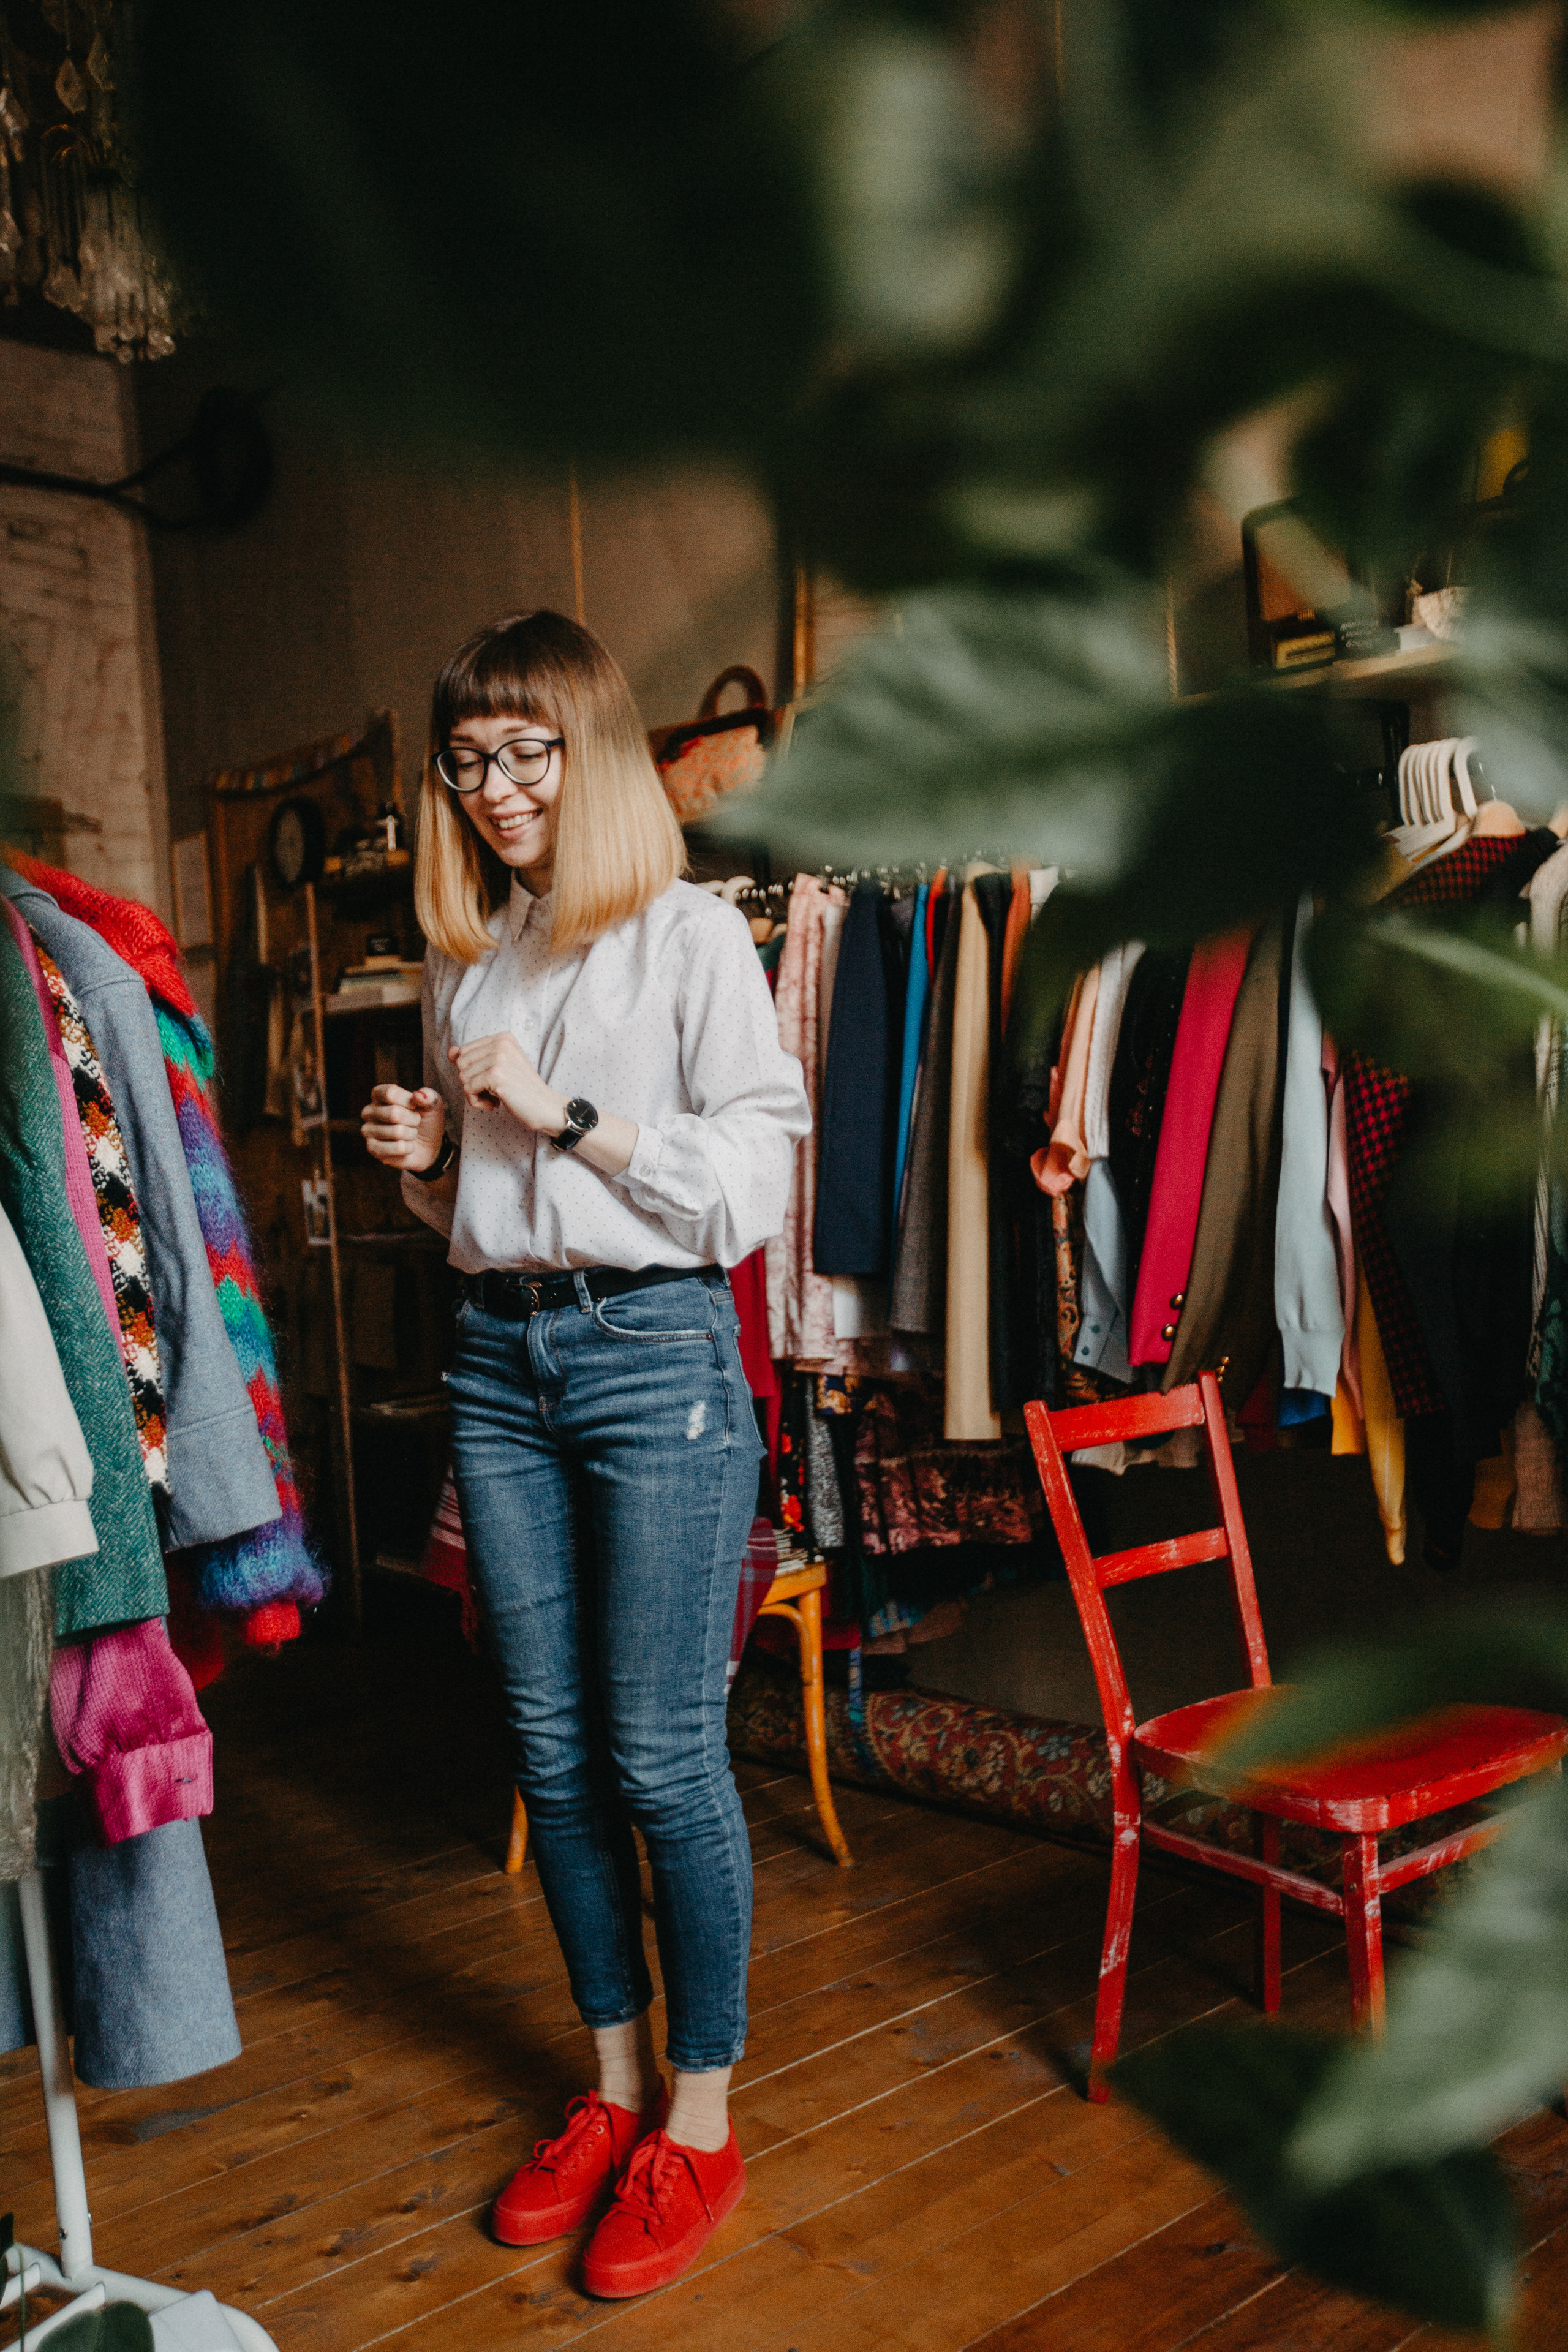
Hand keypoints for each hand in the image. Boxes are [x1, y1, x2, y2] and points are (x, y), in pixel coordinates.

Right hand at [362, 1083, 446, 1170]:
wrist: (429, 1146)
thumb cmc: (426, 1121)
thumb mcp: (432, 1105)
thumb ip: (429, 1095)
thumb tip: (419, 1095)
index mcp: (379, 1094)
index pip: (390, 1093)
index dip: (408, 1101)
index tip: (415, 1106)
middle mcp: (369, 1111)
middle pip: (393, 1113)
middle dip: (413, 1119)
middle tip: (414, 1123)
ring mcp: (368, 1131)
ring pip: (397, 1131)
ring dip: (411, 1134)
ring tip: (410, 1134)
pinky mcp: (373, 1149)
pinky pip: (397, 1147)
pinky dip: (409, 1147)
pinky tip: (406, 1146)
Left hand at [448, 1033, 567, 1134]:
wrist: (545, 1107)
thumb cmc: (521, 1090)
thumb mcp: (498, 1068)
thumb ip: (474, 1058)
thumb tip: (450, 1051)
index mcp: (502, 1037)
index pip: (464, 1051)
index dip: (472, 1071)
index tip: (491, 1081)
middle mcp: (501, 1043)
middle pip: (461, 1062)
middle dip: (470, 1082)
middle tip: (491, 1092)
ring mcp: (499, 1058)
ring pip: (462, 1076)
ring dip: (474, 1094)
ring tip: (494, 1098)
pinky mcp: (496, 1075)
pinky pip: (468, 1090)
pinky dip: (477, 1102)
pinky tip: (495, 1104)